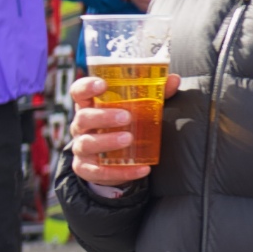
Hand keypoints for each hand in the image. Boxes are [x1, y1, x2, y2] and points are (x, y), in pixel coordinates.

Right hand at [68, 70, 176, 188]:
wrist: (113, 159)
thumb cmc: (124, 124)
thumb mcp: (137, 107)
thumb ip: (154, 93)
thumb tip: (174, 79)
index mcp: (90, 106)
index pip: (79, 92)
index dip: (86, 86)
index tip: (102, 84)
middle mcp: (81, 125)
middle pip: (83, 117)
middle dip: (103, 117)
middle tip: (126, 117)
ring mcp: (82, 148)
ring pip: (87, 143)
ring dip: (108, 141)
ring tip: (129, 139)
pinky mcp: (86, 169)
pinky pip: (100, 172)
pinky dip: (122, 172)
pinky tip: (142, 169)